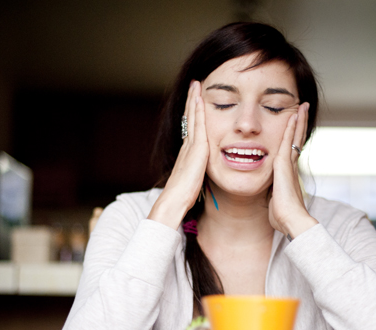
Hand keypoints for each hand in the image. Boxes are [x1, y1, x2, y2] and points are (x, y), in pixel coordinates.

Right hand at [148, 81, 208, 228]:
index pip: (190, 128)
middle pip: (189, 117)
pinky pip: (198, 124)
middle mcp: (187, 145)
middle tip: (194, 83)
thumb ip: (197, 172)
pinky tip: (200, 98)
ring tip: (196, 84)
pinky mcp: (196, 148)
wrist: (175, 201)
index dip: (192, 113)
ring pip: (192, 117)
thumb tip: (200, 174)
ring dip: (194, 99)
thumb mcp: (194, 180)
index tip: (194, 100)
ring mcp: (190, 145)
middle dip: (191, 100)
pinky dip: (198, 110)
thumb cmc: (183, 196)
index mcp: (188, 152)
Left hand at [269, 102, 317, 238]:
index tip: (296, 126)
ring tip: (301, 106)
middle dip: (300, 124)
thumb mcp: (275, 200)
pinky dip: (291, 127)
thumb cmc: (282, 215)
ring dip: (298, 120)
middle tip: (303, 109)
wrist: (291, 220)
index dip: (295, 137)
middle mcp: (291, 166)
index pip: (292, 150)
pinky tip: (292, 115)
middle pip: (297, 139)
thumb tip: (271, 195)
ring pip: (294, 137)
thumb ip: (273, 194)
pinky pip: (288, 140)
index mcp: (287, 173)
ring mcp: (289, 164)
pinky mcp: (284, 164)